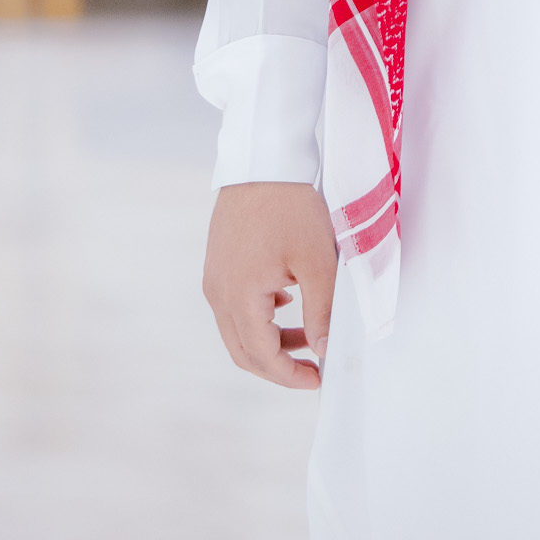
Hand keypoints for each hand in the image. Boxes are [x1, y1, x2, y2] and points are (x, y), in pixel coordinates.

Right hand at [203, 182, 337, 389]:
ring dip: (271, 340)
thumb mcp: (317, 261)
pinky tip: (287, 302)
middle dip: (279, 365)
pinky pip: (235, 305)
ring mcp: (214, 276)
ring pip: (238, 328)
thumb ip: (322, 311)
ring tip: (307, 334)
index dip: (289, 376)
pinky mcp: (218, 261)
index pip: (260, 357)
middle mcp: (218, 292)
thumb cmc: (291, 207)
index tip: (318, 379)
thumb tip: (324, 350)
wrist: (263, 160)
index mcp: (239, 297)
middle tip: (313, 366)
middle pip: (243, 350)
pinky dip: (260, 316)